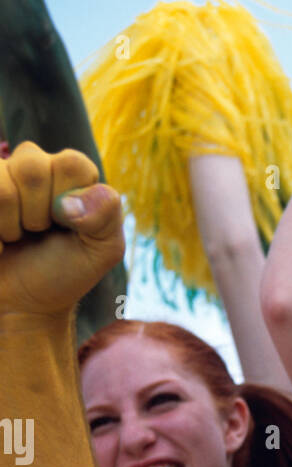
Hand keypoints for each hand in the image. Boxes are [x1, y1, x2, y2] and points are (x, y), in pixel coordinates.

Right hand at [0, 143, 123, 317]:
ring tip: (17, 234)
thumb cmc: (64, 272)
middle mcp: (34, 165)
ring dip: (11, 225)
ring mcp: (2, 176)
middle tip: (39, 232)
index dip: (73, 202)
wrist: (24, 303)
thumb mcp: (103, 249)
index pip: (72, 163)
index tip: (70, 225)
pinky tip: (0, 238)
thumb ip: (107, 215)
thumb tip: (66, 204)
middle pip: (32, 168)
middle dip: (38, 215)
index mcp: (71, 173)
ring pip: (2, 189)